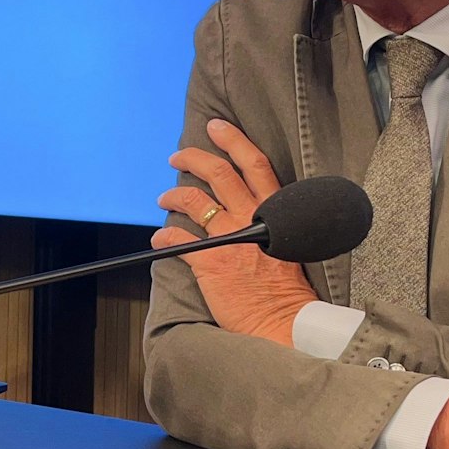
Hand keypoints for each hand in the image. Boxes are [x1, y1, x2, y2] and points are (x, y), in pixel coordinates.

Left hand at [151, 119, 316, 345]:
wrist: (283, 322)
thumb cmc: (287, 289)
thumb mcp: (289, 243)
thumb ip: (268, 222)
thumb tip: (244, 209)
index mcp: (273, 211)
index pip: (254, 164)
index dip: (234, 141)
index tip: (217, 127)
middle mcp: (250, 218)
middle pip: (218, 173)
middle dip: (194, 157)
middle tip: (178, 155)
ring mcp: (228, 239)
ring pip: (193, 200)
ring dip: (174, 194)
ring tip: (164, 196)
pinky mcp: (209, 262)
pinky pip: (178, 238)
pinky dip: (165, 234)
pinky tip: (160, 236)